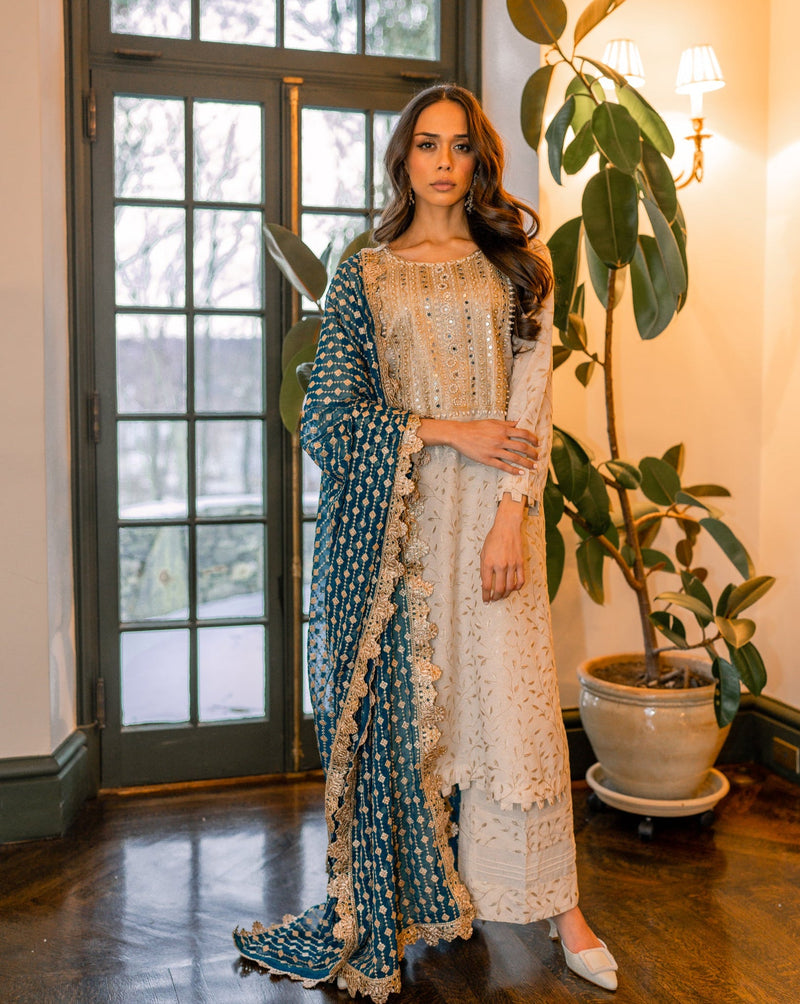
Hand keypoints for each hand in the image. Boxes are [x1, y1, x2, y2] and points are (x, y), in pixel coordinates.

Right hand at [418, 418, 537, 473]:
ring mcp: (495, 450)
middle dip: (533, 453)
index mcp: (503, 429)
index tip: (538, 444)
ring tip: (534, 467)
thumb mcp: (492, 422)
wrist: (459, 434)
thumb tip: (518, 422)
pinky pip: (503, 466)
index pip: (523, 433)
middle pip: (522, 447)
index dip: (533, 439)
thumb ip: (506, 423)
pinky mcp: (488, 459)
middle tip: (538, 458)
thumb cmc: (475, 427)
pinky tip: (521, 473)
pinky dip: (514, 470)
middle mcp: (501, 439)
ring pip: (515, 458)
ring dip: (527, 463)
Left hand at [480, 497, 525, 601]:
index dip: (485, 596)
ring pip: (509, 587)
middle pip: (498, 589)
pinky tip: (513, 588)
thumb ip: (484, 568)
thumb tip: (485, 582)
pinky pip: (520, 580)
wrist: (507, 527)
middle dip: (495, 597)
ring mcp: (511, 565)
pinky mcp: (520, 563)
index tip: (486, 600)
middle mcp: (500, 566)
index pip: (486, 585)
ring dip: (505, 594)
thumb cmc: (493, 539)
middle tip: (494, 599)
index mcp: (488, 563)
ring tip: (502, 596)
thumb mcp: (483, 553)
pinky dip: (517, 587)